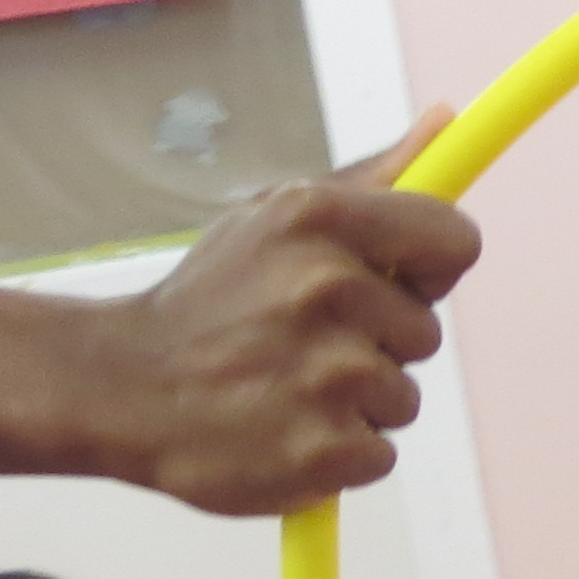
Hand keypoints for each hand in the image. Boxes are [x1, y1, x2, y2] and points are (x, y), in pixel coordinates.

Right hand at [95, 106, 479, 516]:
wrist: (123, 389)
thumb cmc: (211, 301)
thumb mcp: (275, 218)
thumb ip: (372, 182)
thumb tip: (445, 124)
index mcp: (320, 219)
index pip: (455, 241)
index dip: (430, 268)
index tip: (398, 281)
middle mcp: (327, 288)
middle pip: (426, 332)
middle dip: (378, 343)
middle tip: (302, 343)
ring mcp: (328, 375)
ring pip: (402, 397)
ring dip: (357, 402)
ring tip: (285, 387)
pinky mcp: (324, 450)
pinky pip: (380, 454)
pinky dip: (340, 453)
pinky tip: (283, 430)